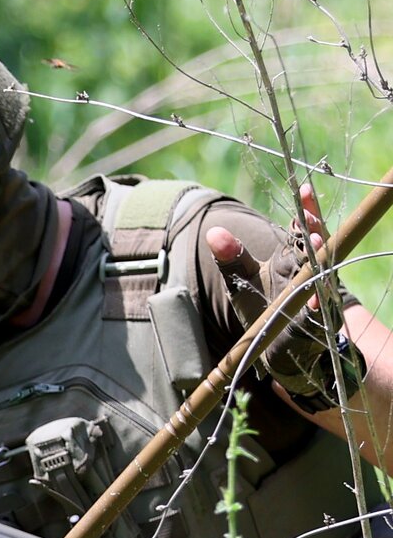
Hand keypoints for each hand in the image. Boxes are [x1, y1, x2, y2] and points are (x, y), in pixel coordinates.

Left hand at [206, 184, 361, 409]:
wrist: (283, 346)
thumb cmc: (265, 305)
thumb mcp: (245, 280)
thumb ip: (232, 258)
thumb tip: (212, 232)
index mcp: (294, 257)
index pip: (303, 229)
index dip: (306, 211)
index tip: (305, 191)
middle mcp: (312, 270)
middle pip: (318, 245)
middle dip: (316, 232)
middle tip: (310, 222)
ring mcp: (320, 292)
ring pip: (325, 273)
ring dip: (321, 261)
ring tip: (316, 243)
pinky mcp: (323, 317)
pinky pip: (323, 308)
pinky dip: (318, 303)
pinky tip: (314, 299)